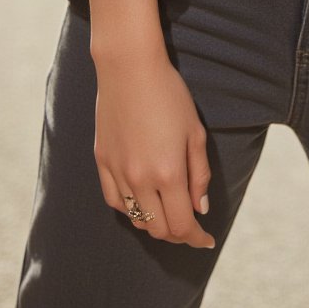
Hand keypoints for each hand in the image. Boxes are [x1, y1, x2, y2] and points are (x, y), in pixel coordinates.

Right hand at [93, 47, 214, 248]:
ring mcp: (117, 172)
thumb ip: (199, 174)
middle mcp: (140, 179)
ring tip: (169, 212)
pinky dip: (131, 209)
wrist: (129, 68)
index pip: (182, 225)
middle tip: (191, 226)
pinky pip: (115, 201)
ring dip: (155, 223)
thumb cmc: (169, 95)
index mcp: (168, 173)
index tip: (206, 239)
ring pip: (136, 219)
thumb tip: (200, 208)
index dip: (196, 238)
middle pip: (159, 228)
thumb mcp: (194, 132)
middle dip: (179, 233)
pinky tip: (142, 200)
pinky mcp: (102, 162)